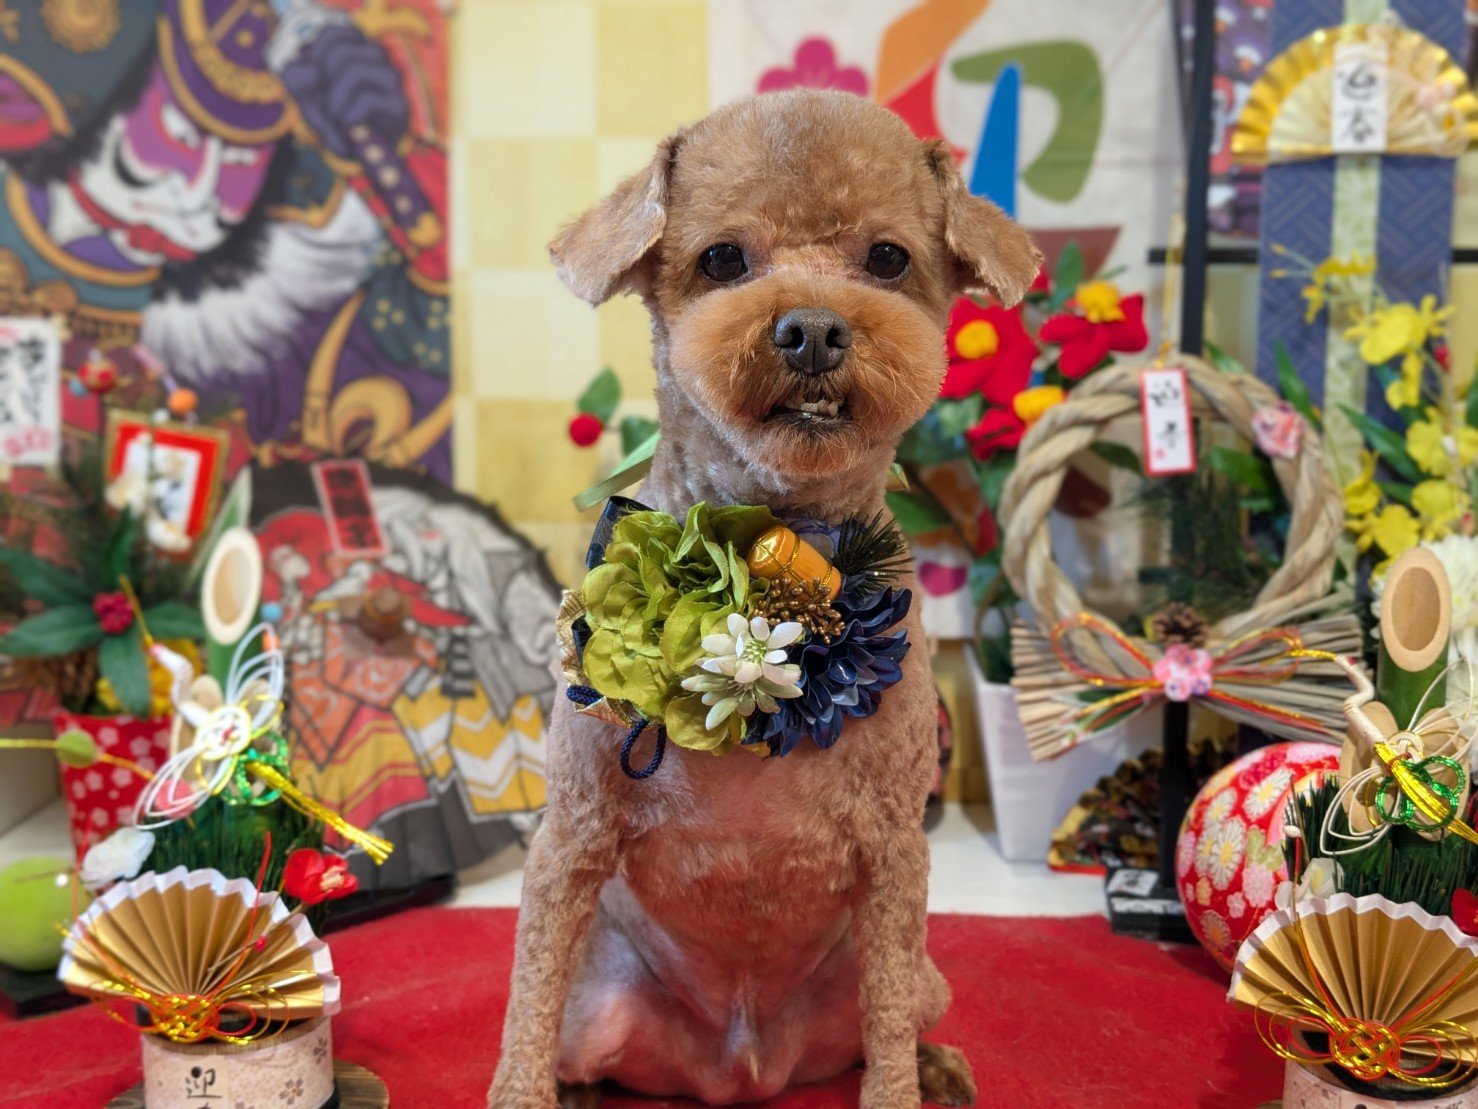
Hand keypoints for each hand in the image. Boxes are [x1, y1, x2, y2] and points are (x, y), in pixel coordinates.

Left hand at [280, 23, 409, 161]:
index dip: (315, 55)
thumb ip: (297, 80)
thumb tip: (308, 72)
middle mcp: (377, 58)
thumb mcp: (308, 97)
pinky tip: (349, 124)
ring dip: (335, 98)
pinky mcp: (398, 106)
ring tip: (336, 115)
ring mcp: (391, 80)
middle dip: (323, 79)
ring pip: (355, 71)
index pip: (332, 33)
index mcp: (356, 48)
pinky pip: (368, 99)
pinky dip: (349, 114)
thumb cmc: (337, 119)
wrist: (363, 155)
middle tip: (323, 102)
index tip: (313, 80)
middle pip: (341, 51)